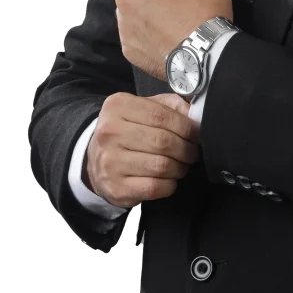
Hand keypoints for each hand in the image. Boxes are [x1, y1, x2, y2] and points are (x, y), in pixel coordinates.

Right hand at [84, 91, 201, 207]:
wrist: (96, 160)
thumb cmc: (128, 130)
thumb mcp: (144, 107)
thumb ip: (170, 105)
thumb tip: (195, 115)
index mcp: (118, 106)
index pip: (161, 115)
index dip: (186, 126)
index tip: (196, 133)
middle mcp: (110, 132)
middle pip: (163, 141)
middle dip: (186, 149)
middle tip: (192, 152)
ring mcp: (110, 161)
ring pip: (162, 165)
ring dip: (180, 167)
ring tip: (181, 164)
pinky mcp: (116, 187)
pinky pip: (155, 187)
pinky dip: (170, 184)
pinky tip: (168, 179)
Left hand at [115, 0, 232, 82]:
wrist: (205, 54)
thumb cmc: (205, 9)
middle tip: (181, 0)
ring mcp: (124, 26)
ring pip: (137, 8)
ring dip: (151, 9)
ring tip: (175, 20)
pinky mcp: (129, 48)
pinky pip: (137, 32)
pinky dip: (149, 32)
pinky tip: (169, 36)